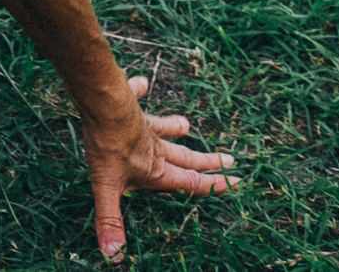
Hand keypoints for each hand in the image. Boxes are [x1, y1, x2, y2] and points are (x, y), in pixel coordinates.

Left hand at [82, 75, 235, 260]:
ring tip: (186, 125)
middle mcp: (154, 148)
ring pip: (164, 128)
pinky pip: (136, 95)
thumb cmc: (107, 147)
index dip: (211, 186)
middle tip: (230, 160)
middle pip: (185, 157)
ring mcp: (143, 126)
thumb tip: (113, 255)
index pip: (188, 182)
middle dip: (207, 162)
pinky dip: (138, 89)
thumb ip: (110, 221)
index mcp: (156, 170)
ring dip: (175, 127)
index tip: (234, 183)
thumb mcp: (106, 188)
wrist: (104, 106)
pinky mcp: (129, 105)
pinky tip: (141, 82)